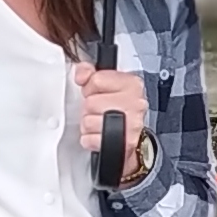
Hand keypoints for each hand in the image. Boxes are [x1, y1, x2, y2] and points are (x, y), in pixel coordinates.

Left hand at [71, 63, 151, 180]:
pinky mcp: (124, 143)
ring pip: (88, 122)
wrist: (131, 134)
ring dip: (89, 124)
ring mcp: (131, 124)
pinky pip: (90, 140)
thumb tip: (81, 75)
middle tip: (99, 110)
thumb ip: (89, 72)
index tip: (96, 93)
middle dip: (89, 108)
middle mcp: (135, 103)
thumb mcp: (108, 83)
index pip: (96, 80)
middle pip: (91, 102)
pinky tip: (100, 134)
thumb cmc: (118, 108)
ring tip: (100, 122)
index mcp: (132, 84)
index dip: (90, 88)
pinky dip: (91, 140)